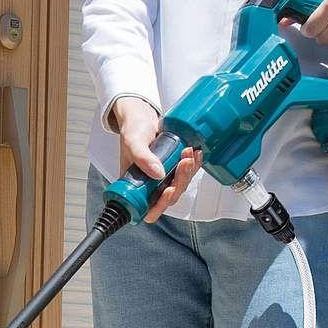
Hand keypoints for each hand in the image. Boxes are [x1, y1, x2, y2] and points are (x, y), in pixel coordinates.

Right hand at [113, 96, 202, 223]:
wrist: (141, 117)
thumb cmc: (132, 130)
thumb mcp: (133, 143)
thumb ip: (142, 158)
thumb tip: (158, 173)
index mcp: (136, 188)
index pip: (149, 210)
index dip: (161, 205)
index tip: (168, 189)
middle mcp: (150, 187)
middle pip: (169, 198)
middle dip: (180, 182)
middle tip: (184, 162)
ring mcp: (162, 179)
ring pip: (180, 186)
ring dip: (188, 172)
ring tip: (189, 152)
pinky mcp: (173, 168)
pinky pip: (186, 174)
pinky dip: (193, 165)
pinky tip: (195, 153)